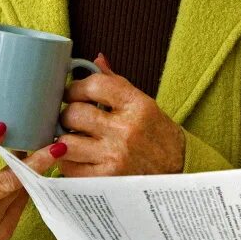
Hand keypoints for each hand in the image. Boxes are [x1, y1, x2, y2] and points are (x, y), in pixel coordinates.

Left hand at [58, 54, 185, 176]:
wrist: (177, 170)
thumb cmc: (158, 135)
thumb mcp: (144, 104)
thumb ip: (117, 84)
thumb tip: (96, 60)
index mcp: (137, 105)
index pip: (94, 85)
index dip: (75, 87)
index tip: (73, 93)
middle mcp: (126, 130)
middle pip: (74, 113)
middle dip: (67, 113)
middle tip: (70, 117)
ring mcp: (114, 156)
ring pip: (65, 142)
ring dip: (64, 138)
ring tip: (71, 137)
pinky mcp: (105, 179)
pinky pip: (68, 168)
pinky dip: (67, 162)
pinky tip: (77, 157)